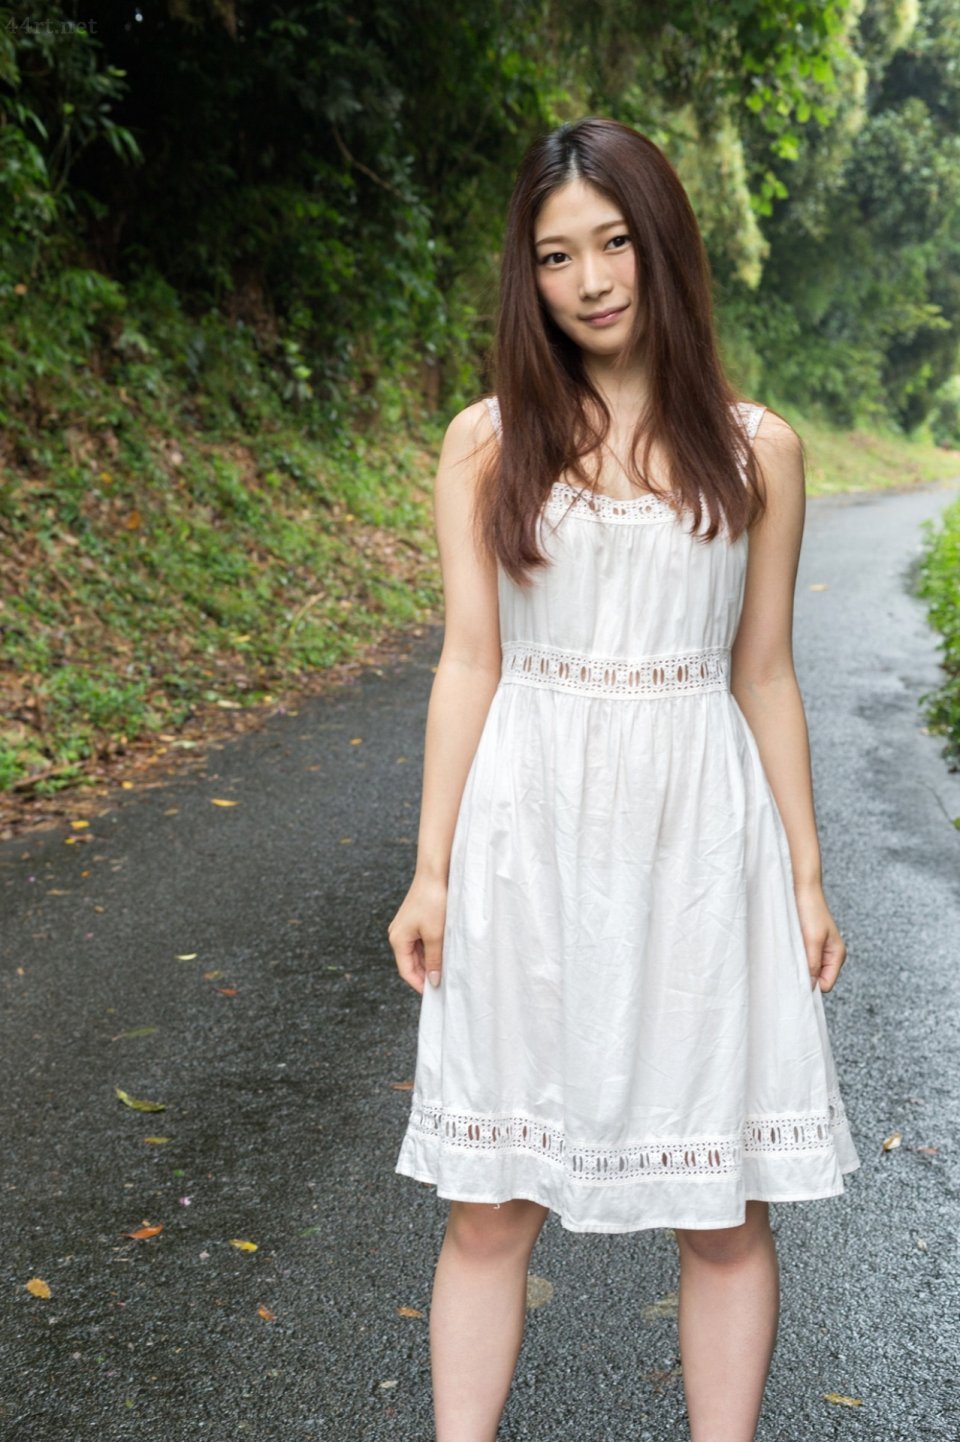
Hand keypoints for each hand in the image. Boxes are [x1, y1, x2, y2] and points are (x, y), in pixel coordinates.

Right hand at [387, 872, 447, 994]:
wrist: (434, 873)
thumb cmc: (433, 902)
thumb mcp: (436, 936)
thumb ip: (434, 960)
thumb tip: (433, 981)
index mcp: (398, 939)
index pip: (406, 971)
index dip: (419, 984)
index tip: (434, 995)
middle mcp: (398, 934)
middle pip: (411, 962)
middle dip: (425, 973)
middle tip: (444, 983)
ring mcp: (406, 927)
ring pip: (417, 952)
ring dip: (430, 961)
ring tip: (446, 969)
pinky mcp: (415, 920)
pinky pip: (421, 941)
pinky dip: (431, 949)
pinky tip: (444, 952)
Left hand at [794, 882, 846, 992]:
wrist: (801, 887)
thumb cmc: (810, 910)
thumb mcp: (812, 940)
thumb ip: (813, 964)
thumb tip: (810, 987)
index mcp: (837, 955)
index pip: (826, 985)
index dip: (811, 985)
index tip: (796, 979)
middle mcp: (829, 955)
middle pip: (817, 979)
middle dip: (804, 976)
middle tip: (789, 968)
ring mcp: (818, 949)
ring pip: (807, 969)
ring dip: (796, 966)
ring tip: (787, 956)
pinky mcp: (806, 943)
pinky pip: (800, 959)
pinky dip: (792, 958)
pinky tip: (785, 951)